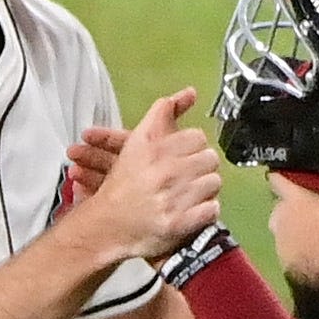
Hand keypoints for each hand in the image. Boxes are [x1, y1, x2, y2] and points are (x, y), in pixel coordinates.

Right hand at [62, 89, 220, 261]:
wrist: (105, 226)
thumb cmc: (122, 186)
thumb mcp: (137, 140)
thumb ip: (164, 114)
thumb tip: (190, 92)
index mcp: (152, 148)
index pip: (196, 137)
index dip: (192, 147)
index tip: (184, 156)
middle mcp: (162, 171)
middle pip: (209, 159)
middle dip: (200, 167)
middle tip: (188, 176)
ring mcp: (171, 198)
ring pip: (213, 183)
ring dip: (204, 190)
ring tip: (189, 194)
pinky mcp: (177, 223)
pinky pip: (211, 209)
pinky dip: (205, 211)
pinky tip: (192, 210)